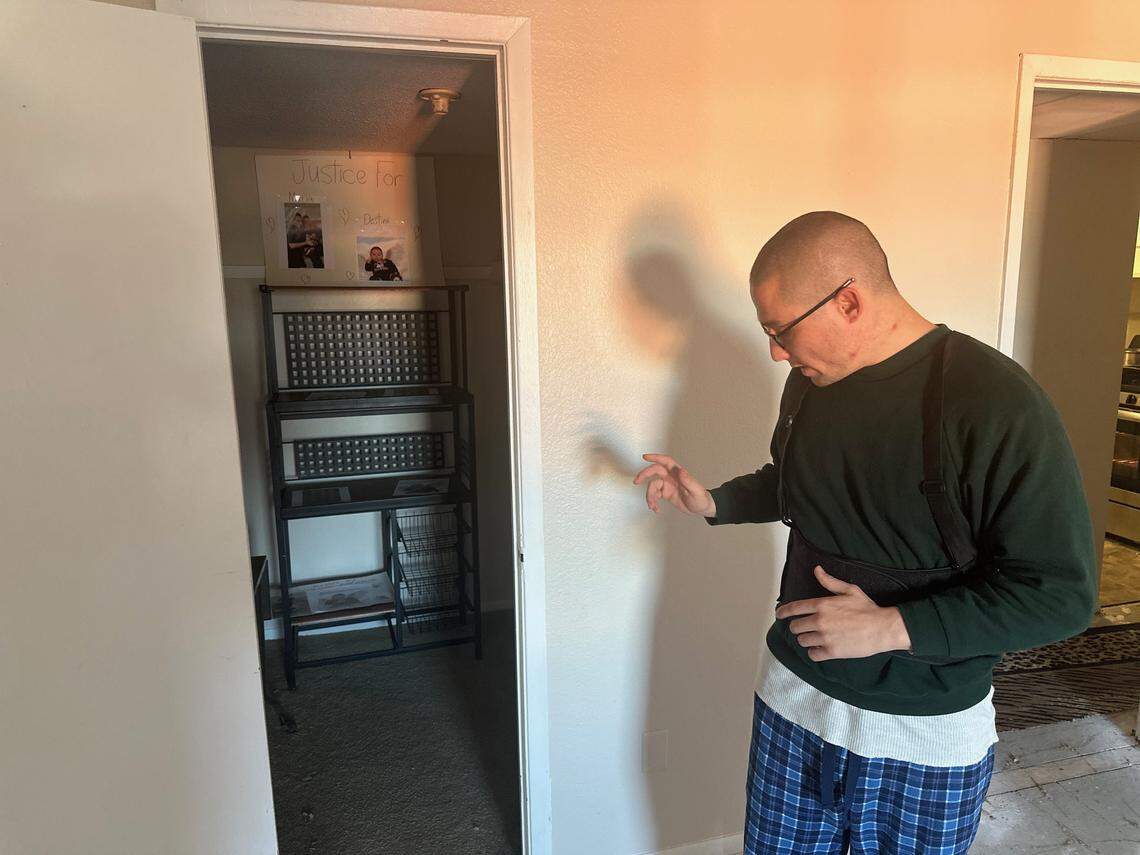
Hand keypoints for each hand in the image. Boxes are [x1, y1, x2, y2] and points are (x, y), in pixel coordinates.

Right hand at [633, 453, 715, 516]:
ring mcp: (668, 485)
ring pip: (653, 486)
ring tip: (652, 505)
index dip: (655, 457)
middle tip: (637, 481)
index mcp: (678, 473)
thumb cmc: (701, 499)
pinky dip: (653, 502)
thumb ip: (688, 481)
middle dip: (644, 475)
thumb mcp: (696, 491)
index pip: (666, 461)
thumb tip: (680, 471)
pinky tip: (655, 508)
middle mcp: (671, 477)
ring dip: (650, 496)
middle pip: (655, 471)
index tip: (645, 457)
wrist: (702, 508)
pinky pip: (655, 495)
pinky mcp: (666, 493)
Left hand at [774, 565, 911, 660]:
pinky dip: (814, 652)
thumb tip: (816, 569)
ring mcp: (824, 637)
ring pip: (802, 641)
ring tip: (815, 638)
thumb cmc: (867, 608)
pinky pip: (812, 654)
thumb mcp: (849, 590)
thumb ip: (830, 581)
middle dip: (798, 627)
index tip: (779, 614)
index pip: (794, 608)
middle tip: (805, 628)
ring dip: (806, 639)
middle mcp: (819, 621)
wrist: (882, 628)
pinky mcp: (831, 651)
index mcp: (821, 605)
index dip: (783, 612)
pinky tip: (820, 648)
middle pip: (795, 627)